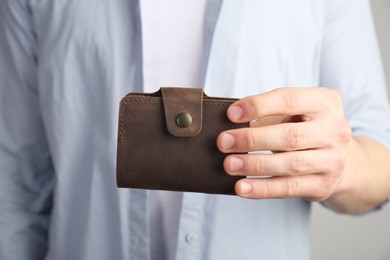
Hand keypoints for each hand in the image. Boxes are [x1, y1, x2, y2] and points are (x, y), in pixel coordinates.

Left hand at [217, 88, 351, 200]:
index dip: (258, 106)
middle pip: (290, 136)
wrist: (336, 157)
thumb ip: (268, 112)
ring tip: (229, 164)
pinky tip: (242, 187)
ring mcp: (333, 160)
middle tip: (224, 142)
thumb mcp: (293, 111)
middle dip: (252, 139)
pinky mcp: (324, 184)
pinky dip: (263, 189)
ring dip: (255, 165)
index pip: (289, 100)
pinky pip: (289, 188)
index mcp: (325, 102)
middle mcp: (334, 130)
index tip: (231, 114)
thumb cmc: (304, 127)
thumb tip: (231, 122)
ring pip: (291, 164)